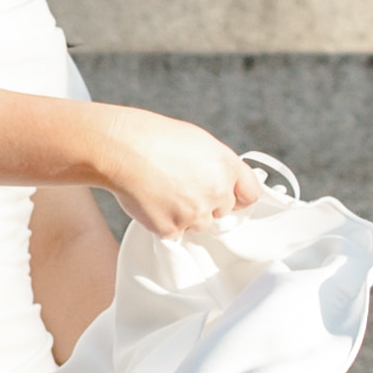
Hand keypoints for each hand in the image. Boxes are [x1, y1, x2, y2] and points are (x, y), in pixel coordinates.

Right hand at [81, 107, 263, 239]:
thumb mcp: (198, 142)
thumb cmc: (155, 139)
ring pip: (200, 224)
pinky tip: (153, 200)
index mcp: (227, 166)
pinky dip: (165, 221)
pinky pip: (176, 233)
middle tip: (182, 186)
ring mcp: (195, 213)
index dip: (237, 195)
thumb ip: (218, 166)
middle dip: (208, 204)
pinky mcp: (173, 229)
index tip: (228, 196)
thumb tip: (224, 184)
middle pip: (223, 212)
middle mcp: (217, 192)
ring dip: (187, 215)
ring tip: (164, 191)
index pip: (251, 194)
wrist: (121, 149)